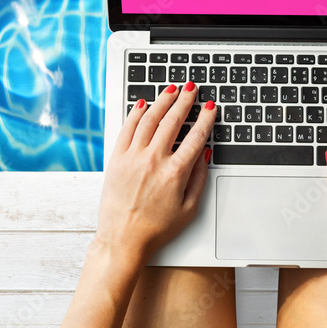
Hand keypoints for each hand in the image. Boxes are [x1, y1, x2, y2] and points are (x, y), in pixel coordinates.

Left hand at [96, 83, 216, 261]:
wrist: (123, 238)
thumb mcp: (189, 208)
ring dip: (162, 101)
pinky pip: (127, 128)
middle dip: (184, 101)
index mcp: (175, 173)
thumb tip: (205, 153)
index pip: (195, 136)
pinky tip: (144, 104)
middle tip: (191, 89)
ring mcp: (133, 157)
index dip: (205, 118)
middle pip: (172, 121)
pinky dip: (136, 113)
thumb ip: (199, 178)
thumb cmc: (156, 228)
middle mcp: (153, 160)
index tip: (210, 107)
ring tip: (171, 89)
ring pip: (149, 119)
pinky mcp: (117, 158)